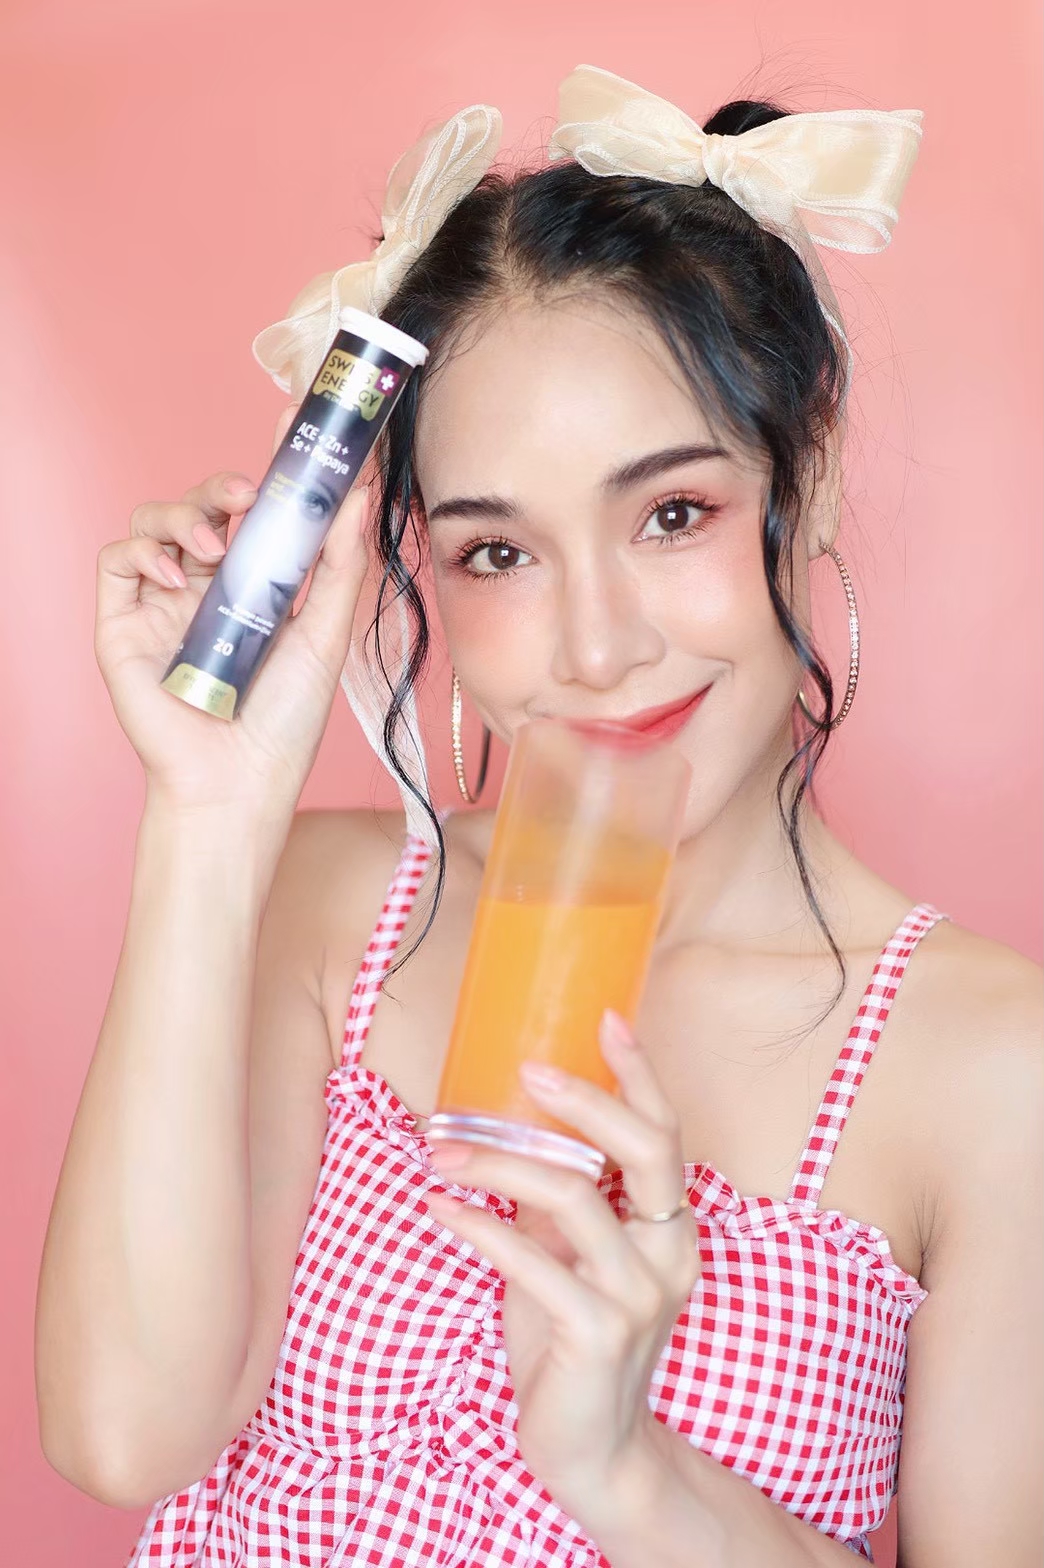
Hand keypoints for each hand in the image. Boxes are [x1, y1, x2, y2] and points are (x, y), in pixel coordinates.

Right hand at [95, 407, 371, 816]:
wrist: (237, 783)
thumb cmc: (283, 722)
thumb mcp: (325, 633)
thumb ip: (339, 563)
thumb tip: (358, 492)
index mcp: (258, 583)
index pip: (261, 509)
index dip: (274, 463)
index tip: (296, 421)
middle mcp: (208, 585)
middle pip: (205, 504)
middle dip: (224, 485)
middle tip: (249, 493)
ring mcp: (163, 602)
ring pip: (157, 518)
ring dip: (185, 515)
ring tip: (214, 549)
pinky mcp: (123, 622)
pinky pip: (118, 558)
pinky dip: (144, 551)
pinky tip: (177, 575)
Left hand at [424, 1010, 699, 1523]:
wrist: (595, 1454)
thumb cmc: (574, 1341)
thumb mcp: (571, 1260)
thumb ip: (558, 1203)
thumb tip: (500, 1131)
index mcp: (669, 1226)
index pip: (665, 1134)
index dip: (639, 1074)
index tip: (607, 1017)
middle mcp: (667, 1252)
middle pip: (644, 1148)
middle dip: (586, 1099)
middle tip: (527, 1071)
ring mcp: (637, 1294)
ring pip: (572, 1193)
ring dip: (498, 1159)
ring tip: (442, 1147)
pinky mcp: (595, 1333)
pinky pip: (529, 1258)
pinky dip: (477, 1225)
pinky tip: (439, 1207)